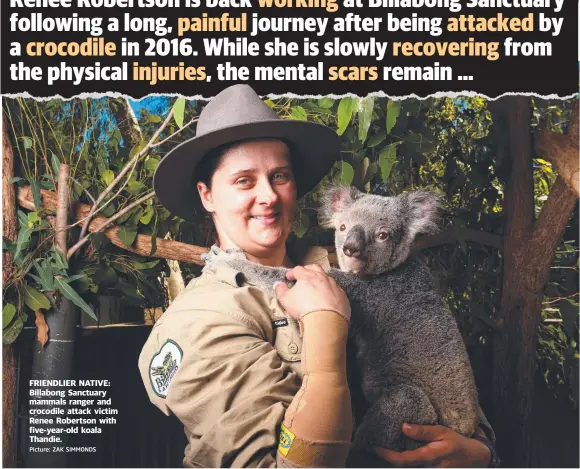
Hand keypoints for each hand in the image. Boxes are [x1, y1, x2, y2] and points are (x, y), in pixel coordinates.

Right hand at [274, 264, 350, 322]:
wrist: (325, 321)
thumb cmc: (304, 309)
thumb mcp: (286, 300)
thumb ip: (280, 290)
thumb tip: (278, 285)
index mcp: (308, 276)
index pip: (298, 269)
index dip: (292, 273)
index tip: (289, 277)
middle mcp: (322, 278)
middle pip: (315, 268)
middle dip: (308, 270)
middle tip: (303, 276)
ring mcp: (334, 286)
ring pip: (327, 278)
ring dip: (321, 281)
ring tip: (316, 288)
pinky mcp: (342, 296)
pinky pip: (336, 291)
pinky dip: (331, 292)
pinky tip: (328, 299)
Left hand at [371, 424, 490, 467]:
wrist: (475, 458)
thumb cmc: (457, 443)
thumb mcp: (442, 432)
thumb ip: (423, 431)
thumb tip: (403, 427)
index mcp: (430, 457)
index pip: (402, 460)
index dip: (386, 455)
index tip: (372, 447)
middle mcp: (428, 468)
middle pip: (402, 468)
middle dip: (385, 460)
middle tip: (371, 448)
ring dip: (393, 462)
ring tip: (380, 451)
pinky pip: (413, 468)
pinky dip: (403, 463)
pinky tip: (394, 455)